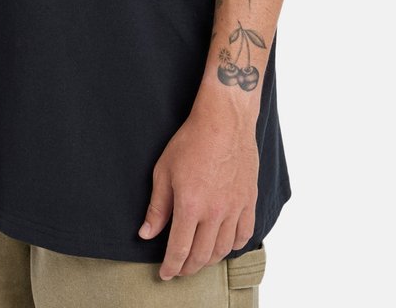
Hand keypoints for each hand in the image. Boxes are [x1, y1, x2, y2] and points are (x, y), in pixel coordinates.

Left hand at [137, 108, 257, 279]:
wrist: (224, 121)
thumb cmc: (191, 141)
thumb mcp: (164, 171)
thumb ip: (157, 207)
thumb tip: (146, 233)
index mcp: (190, 205)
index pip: (179, 249)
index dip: (171, 266)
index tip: (165, 274)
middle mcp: (215, 212)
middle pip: (202, 255)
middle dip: (188, 268)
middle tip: (179, 269)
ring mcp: (235, 207)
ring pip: (223, 249)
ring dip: (209, 260)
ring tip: (199, 260)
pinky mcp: (249, 201)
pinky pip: (244, 234)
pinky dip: (233, 246)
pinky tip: (224, 245)